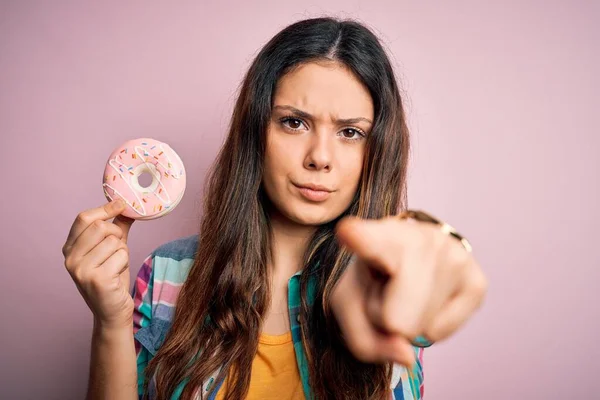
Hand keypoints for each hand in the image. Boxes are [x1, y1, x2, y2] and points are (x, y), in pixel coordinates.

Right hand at [62, 199, 135, 329]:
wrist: (112, 311)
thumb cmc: (112, 278)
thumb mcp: (112, 250)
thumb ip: (116, 228)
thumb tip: (126, 206)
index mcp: (70, 248)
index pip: (84, 218)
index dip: (104, 209)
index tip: (121, 204)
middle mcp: (70, 258)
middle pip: (101, 226)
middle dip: (117, 235)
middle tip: (117, 250)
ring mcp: (81, 270)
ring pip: (114, 241)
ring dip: (123, 252)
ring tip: (116, 267)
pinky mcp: (97, 279)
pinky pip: (121, 255)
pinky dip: (125, 262)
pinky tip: (117, 276)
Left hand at [331, 215, 486, 366]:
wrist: (406, 257)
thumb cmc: (372, 280)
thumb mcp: (350, 307)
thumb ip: (364, 339)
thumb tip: (407, 356)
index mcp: (378, 235)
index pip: (370, 240)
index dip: (360, 238)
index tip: (348, 231)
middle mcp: (421, 238)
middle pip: (397, 321)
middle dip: (386, 320)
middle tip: (386, 292)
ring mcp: (455, 256)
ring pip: (420, 328)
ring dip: (409, 320)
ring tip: (406, 290)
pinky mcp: (477, 282)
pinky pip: (440, 333)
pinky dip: (430, 326)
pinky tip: (429, 297)